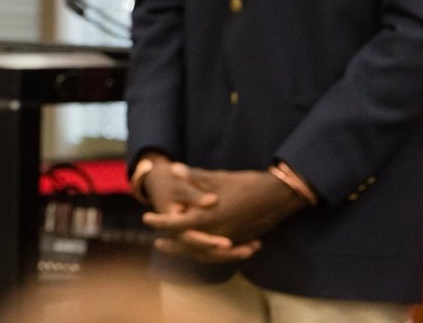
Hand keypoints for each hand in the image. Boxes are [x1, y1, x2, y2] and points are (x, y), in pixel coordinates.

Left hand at [143, 166, 307, 255]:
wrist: (277, 196)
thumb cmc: (246, 184)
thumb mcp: (218, 177)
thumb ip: (194, 177)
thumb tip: (174, 169)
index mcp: (209, 215)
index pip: (177, 223)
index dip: (160, 222)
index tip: (146, 219)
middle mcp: (218, 232)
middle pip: (188, 244)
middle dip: (172, 243)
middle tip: (157, 242)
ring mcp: (229, 238)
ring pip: (203, 252)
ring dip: (187, 251)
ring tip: (175, 249)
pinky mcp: (239, 240)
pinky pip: (218, 254)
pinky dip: (207, 254)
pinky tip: (201, 250)